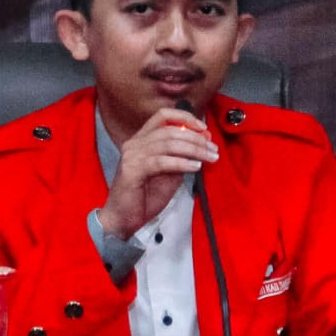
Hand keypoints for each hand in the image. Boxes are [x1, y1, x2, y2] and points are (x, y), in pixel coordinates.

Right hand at [96, 108, 217, 240]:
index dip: (185, 117)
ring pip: (168, 144)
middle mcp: (135, 143)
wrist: (122, 219)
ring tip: (209, 157)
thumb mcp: (168, 174)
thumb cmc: (144, 198)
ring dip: (194, 149)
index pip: (163, 116)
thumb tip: (202, 144)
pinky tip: (195, 166)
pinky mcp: (132, 170)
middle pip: (170, 130)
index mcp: (141, 139)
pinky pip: (162, 161)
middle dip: (196, 138)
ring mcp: (132, 155)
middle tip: (213, 149)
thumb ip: (181, 157)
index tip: (203, 128)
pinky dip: (181, 162)